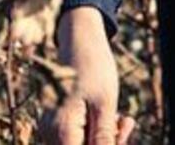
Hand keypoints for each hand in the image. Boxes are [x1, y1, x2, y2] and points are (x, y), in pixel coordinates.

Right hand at [44, 8, 134, 144]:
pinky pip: (78, 138)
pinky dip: (96, 131)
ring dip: (104, 138)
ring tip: (121, 118)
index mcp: (61, 131)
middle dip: (107, 143)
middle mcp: (49, 134)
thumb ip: (104, 138)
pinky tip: (111, 117)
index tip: (120, 131)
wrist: (79, 40)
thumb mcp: (105, 104)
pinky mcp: (57, 126)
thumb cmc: (92, 67)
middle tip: (125, 123)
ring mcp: (51, 131)